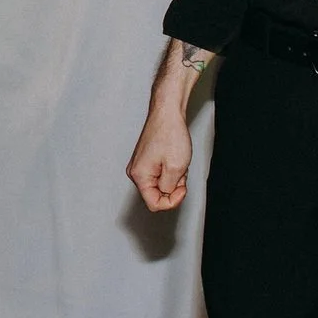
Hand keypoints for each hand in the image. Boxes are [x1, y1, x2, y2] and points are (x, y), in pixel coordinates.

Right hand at [126, 97, 192, 211]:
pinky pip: (160, 175)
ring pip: (160, 185)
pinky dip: (170, 171)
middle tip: (180, 171)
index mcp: (139, 176)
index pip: (154, 204)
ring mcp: (140, 165)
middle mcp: (136, 172)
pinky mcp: (146, 160)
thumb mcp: (176, 168)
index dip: (172, 201)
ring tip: (177, 162)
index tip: (182, 188)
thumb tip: (165, 194)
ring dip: (173, 178)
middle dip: (173, 187)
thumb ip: (169, 188)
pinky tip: (173, 159)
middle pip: (156, 195)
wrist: (167, 113)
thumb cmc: (170, 134)